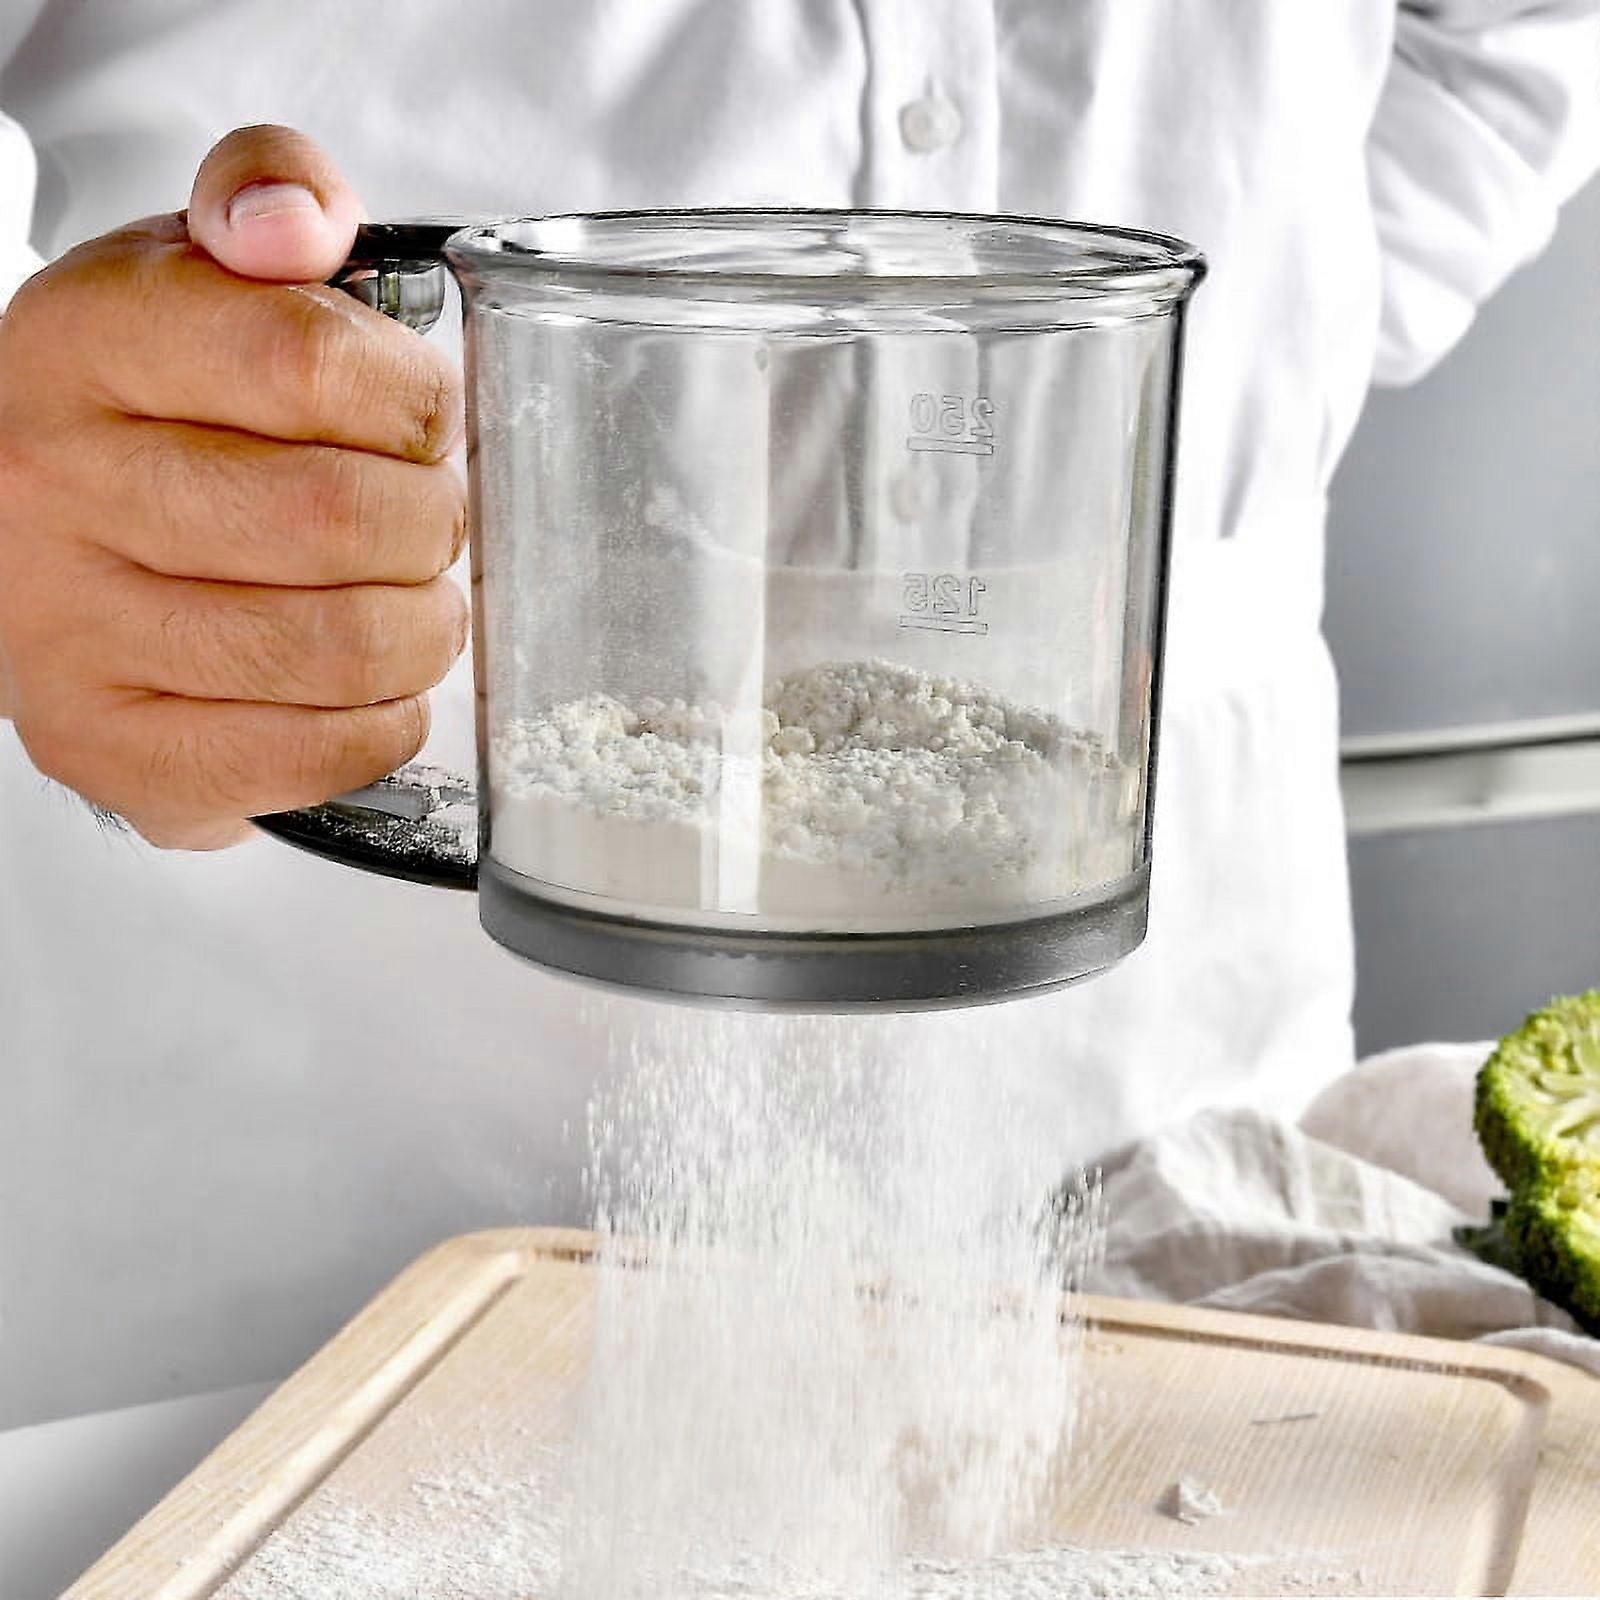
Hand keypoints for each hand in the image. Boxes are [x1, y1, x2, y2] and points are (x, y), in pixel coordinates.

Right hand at [0, 124, 466, 848]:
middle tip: (426, 524)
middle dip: (431, 526)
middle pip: (339, 519)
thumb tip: (292, 218)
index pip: (307, 360)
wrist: (37, 535)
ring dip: (422, 632)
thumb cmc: (157, 407)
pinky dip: (382, 726)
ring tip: (411, 604)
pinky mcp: (108, 744)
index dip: (414, 402)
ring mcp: (67, 629)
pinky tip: (373, 688)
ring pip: (337, 647)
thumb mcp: (206, 269)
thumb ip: (272, 197)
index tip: (420, 420)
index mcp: (88, 341)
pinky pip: (306, 756)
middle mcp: (52, 486)